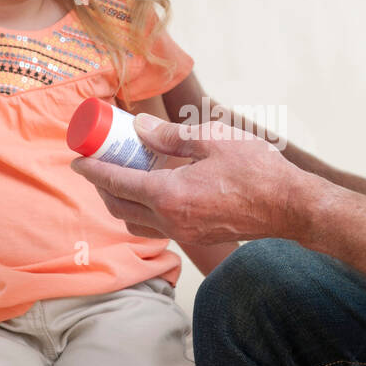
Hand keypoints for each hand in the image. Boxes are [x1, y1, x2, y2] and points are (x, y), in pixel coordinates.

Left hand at [69, 113, 307, 245]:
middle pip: (119, 208)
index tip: (78, 159)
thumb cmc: (256, 169)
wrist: (288, 206)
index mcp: (169, 195)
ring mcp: (184, 233)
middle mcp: (171, 220)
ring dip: (122, 202)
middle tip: (99, 164)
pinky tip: (155, 189)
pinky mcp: (197, 236)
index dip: (93, 170)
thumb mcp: (212, 139)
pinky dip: (144, 210)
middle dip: (102, 187)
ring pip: (137, 222)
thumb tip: (140, 129)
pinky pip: (157, 226)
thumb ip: (171, 136)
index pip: (116, 183)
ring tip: (124, 177)